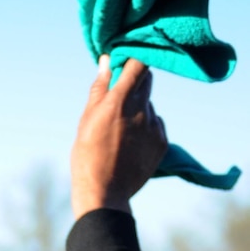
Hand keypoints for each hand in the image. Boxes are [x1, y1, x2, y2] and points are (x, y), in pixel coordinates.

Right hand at [71, 56, 168, 218]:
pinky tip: (131, 144)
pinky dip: (146, 128)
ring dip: (139, 109)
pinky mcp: (162, 141)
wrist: (105, 193)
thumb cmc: (88, 156)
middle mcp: (141, 109)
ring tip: (121, 132)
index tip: (127, 59)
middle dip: (136, 82)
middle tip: (119, 98)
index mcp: (120, 100)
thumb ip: (100, 89)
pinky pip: (156, 124)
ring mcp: (154, 125)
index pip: (138, 63)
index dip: (135, 56)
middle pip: (147, 80)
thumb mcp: (86, 120)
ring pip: (150, 105)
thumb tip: (107, 61)